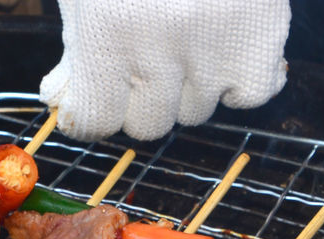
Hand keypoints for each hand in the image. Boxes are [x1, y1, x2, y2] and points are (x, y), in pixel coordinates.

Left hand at [40, 0, 291, 140]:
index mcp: (106, 29)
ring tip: (183, 35)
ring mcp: (216, 46)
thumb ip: (73, 44)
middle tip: (140, 60)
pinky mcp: (262, 36)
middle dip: (138, 97)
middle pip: (148, 124)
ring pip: (197, 111)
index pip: (96, 121)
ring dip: (187, 86)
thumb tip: (61, 97)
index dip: (90, 111)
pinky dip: (240, 83)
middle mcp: (161, 48)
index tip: (91, 99)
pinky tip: (225, 50)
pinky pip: (250, 95)